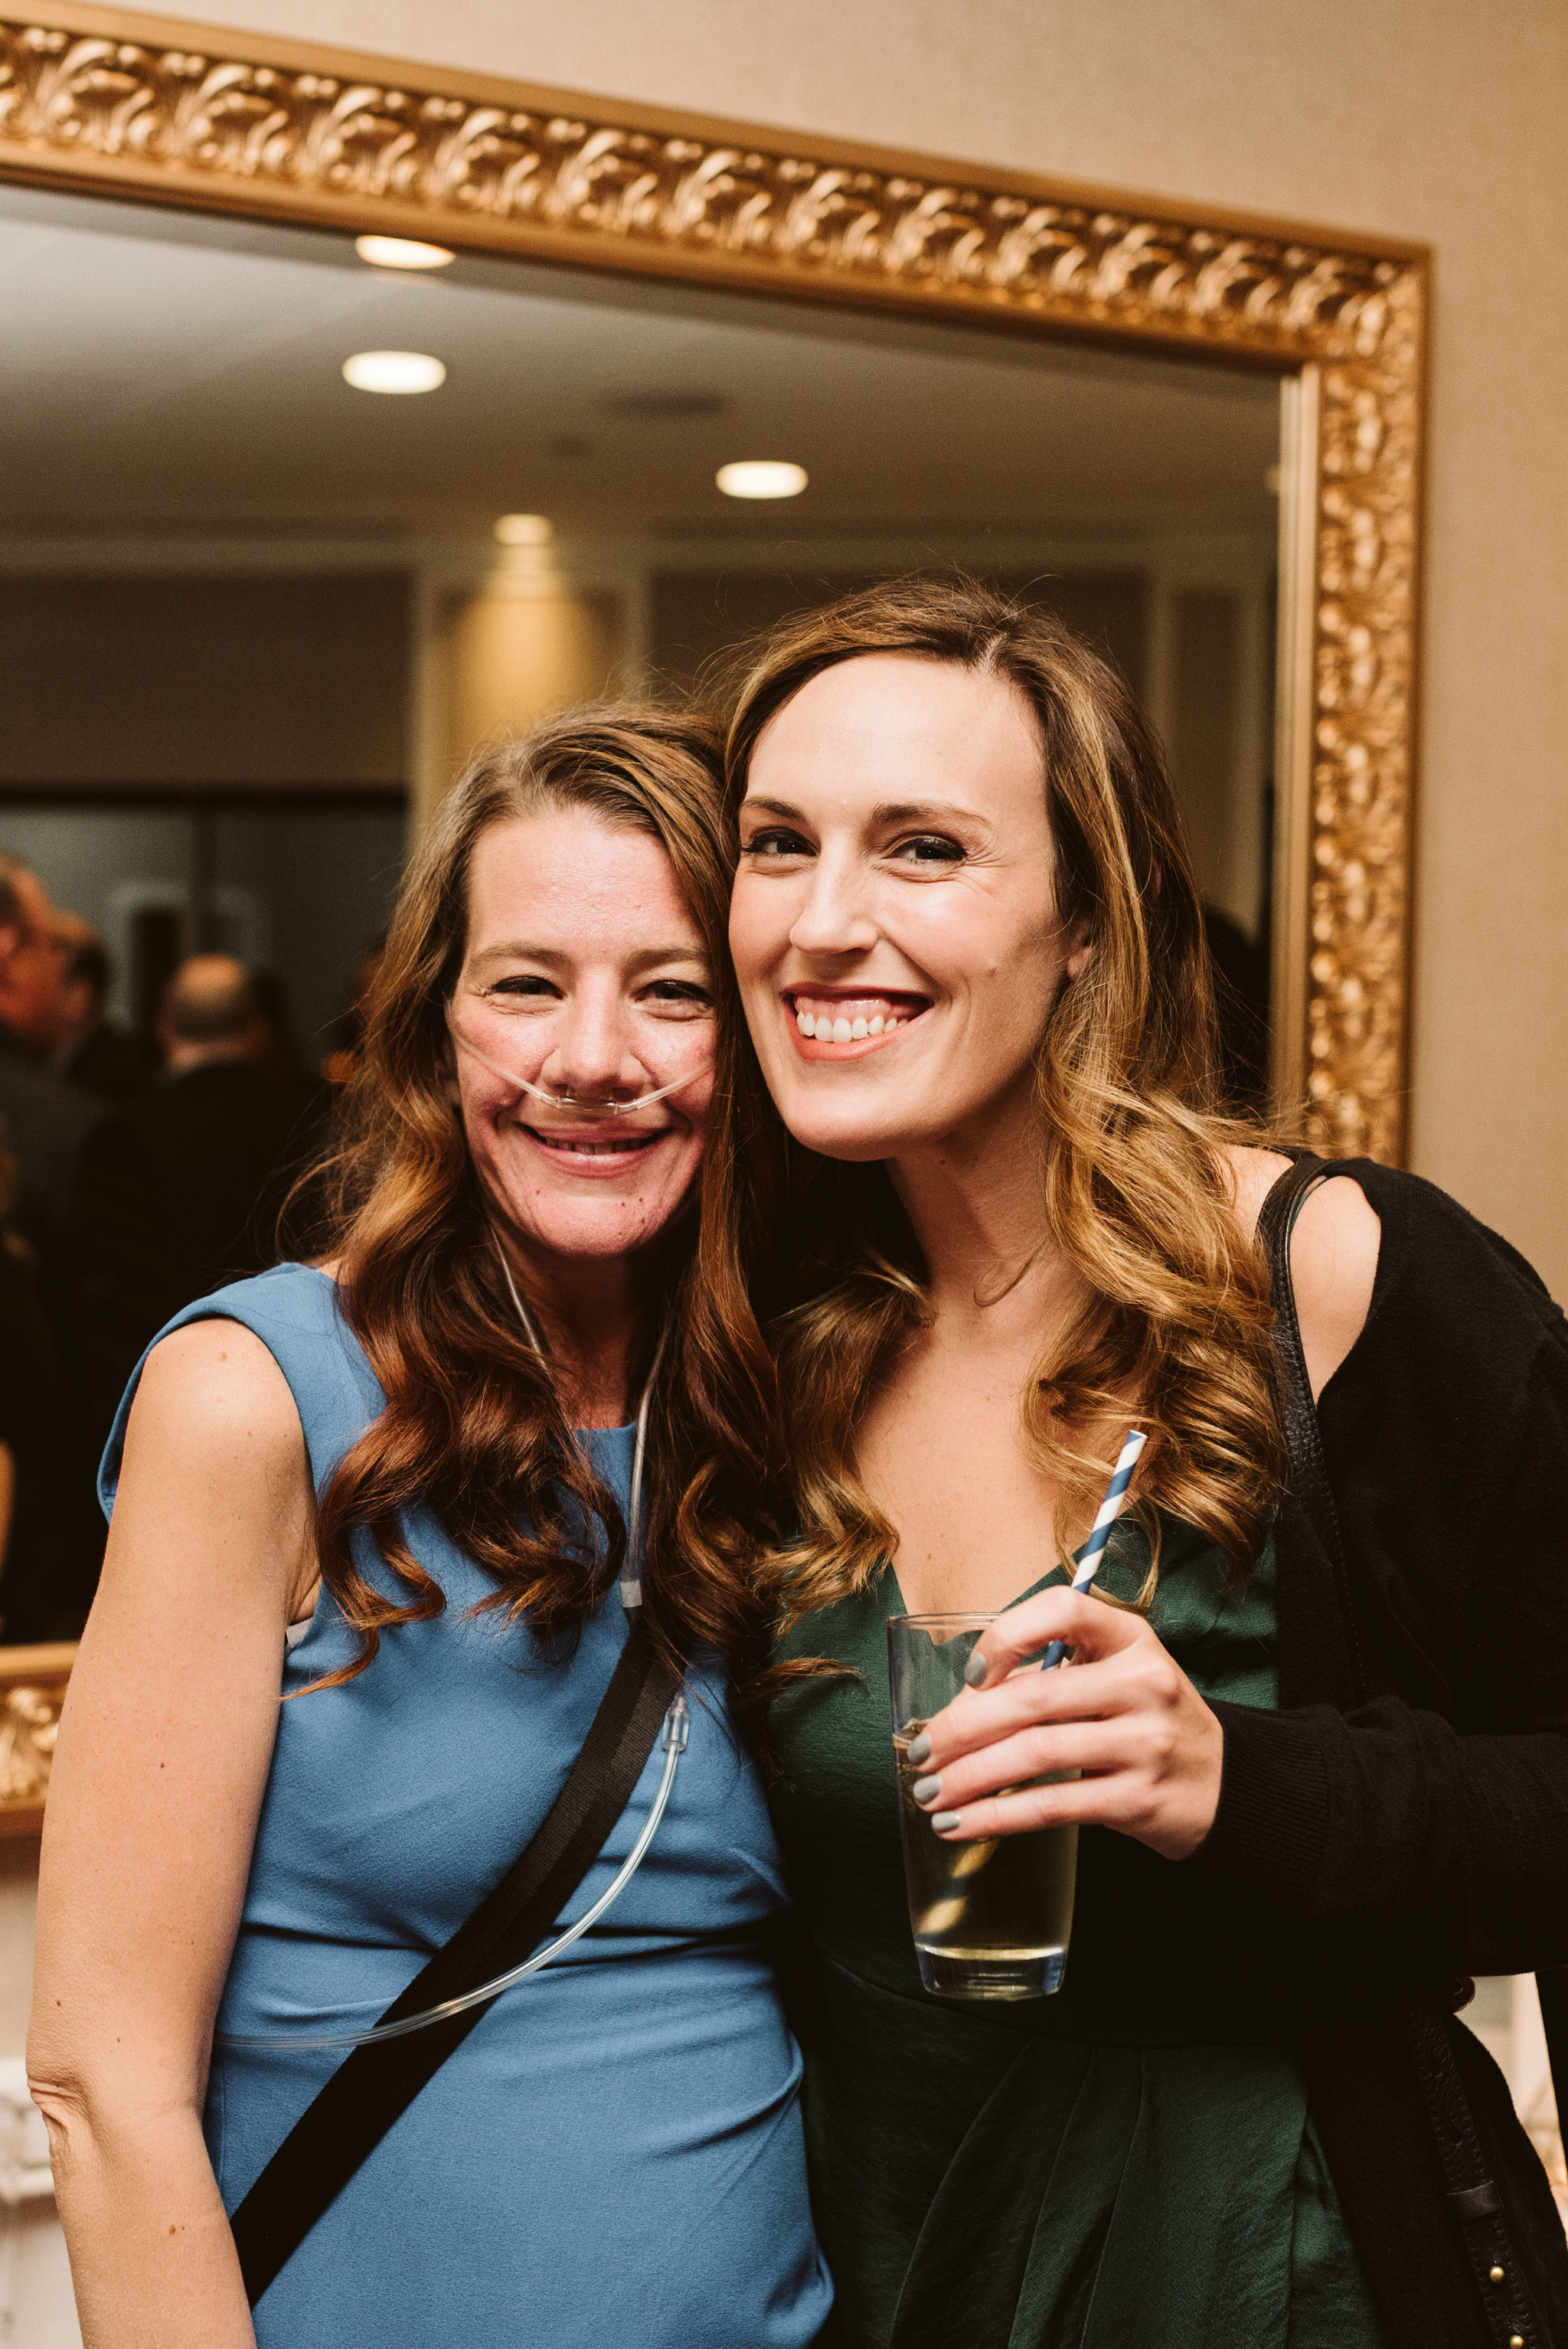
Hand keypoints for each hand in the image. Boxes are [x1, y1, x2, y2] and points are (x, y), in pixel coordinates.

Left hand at [906, 1586, 1223, 1861]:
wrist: (1222, 1785)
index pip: (1062, 1609)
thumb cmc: (1145, 1721)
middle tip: (921, 1752)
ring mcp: (1145, 1742)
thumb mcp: (1115, 1677)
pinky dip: (998, 1816)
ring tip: (930, 1792)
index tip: (971, 1674)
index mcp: (1131, 1638)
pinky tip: (961, 1824)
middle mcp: (1142, 1683)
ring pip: (1036, 1754)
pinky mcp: (1139, 1798)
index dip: (1006, 1635)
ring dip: (969, 1776)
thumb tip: (957, 1710)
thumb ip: (1050, 1677)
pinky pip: (1053, 1805)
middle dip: (961, 1727)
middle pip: (1033, 1697)